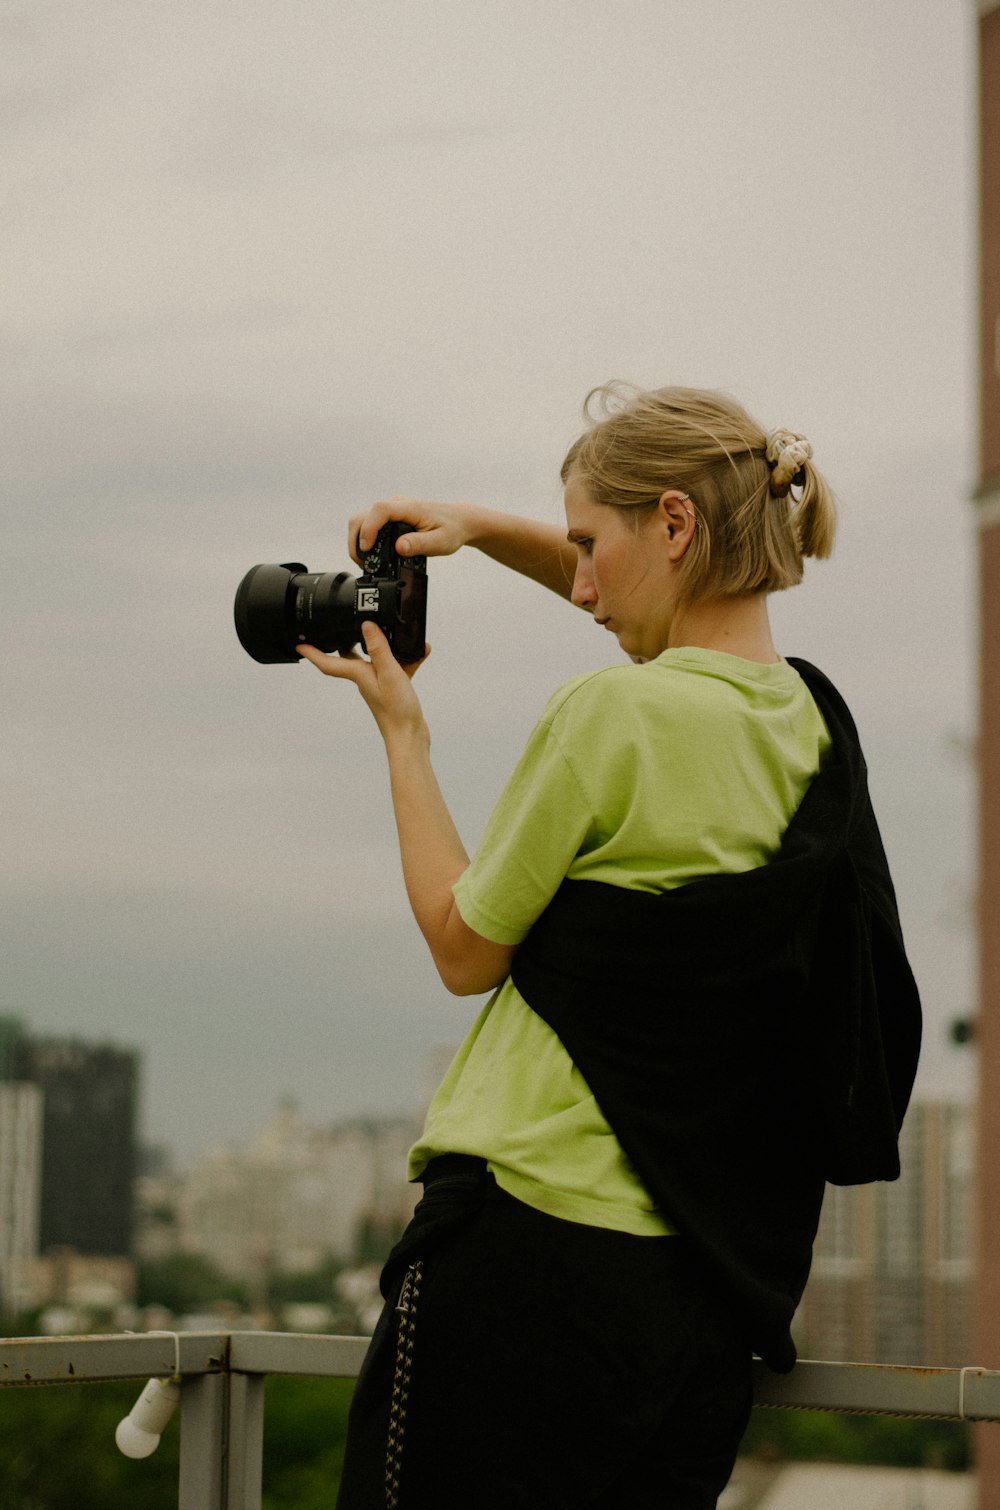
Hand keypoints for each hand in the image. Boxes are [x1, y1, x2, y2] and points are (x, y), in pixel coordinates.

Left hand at [296, 621, 430, 744]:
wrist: (410, 736)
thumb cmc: (397, 711)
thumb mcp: (389, 673)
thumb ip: (379, 649)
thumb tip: (366, 626)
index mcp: (358, 675)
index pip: (328, 663)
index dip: (312, 652)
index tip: (299, 644)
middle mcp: (365, 678)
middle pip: (348, 657)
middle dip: (342, 641)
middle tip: (337, 627)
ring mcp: (379, 683)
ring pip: (375, 658)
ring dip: (381, 644)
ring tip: (388, 628)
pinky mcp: (393, 687)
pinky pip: (396, 667)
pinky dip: (406, 658)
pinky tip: (421, 650)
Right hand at [348, 497, 476, 565]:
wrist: (460, 521)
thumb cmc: (452, 530)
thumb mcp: (440, 542)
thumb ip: (419, 544)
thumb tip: (400, 547)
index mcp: (409, 508)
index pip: (379, 511)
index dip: (368, 529)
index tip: (367, 548)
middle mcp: (397, 505)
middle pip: (363, 516)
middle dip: (357, 539)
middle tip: (363, 562)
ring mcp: (393, 509)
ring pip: (363, 519)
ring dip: (358, 539)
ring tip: (365, 561)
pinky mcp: (392, 516)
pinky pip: (370, 524)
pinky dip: (365, 538)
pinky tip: (372, 553)